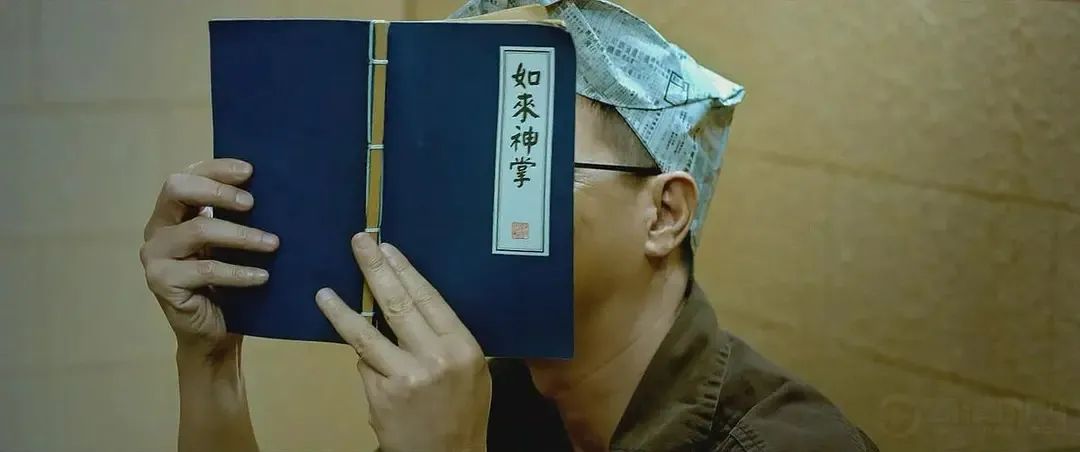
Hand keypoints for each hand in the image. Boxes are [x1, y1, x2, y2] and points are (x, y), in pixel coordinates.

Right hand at [140, 159, 279, 356]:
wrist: (212, 333)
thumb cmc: (226, 283)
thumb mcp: (230, 245)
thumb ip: (236, 218)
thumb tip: (274, 189)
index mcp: (172, 212)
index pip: (188, 175)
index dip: (216, 168)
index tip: (250, 171)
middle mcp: (157, 228)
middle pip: (178, 189)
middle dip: (218, 191)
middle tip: (253, 203)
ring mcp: (155, 255)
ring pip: (198, 230)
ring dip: (241, 235)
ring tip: (274, 243)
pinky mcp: (162, 282)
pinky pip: (207, 270)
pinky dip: (239, 272)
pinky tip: (263, 276)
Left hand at [315, 233, 490, 451]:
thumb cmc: (464, 410)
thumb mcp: (472, 369)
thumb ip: (445, 338)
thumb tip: (411, 301)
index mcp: (463, 346)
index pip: (428, 298)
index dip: (404, 270)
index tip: (387, 248)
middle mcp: (435, 358)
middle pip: (398, 304)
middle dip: (375, 269)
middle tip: (359, 243)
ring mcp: (405, 377)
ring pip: (366, 334)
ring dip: (341, 311)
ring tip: (323, 293)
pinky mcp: (381, 396)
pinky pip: (365, 366)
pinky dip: (364, 360)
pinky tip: (364, 358)